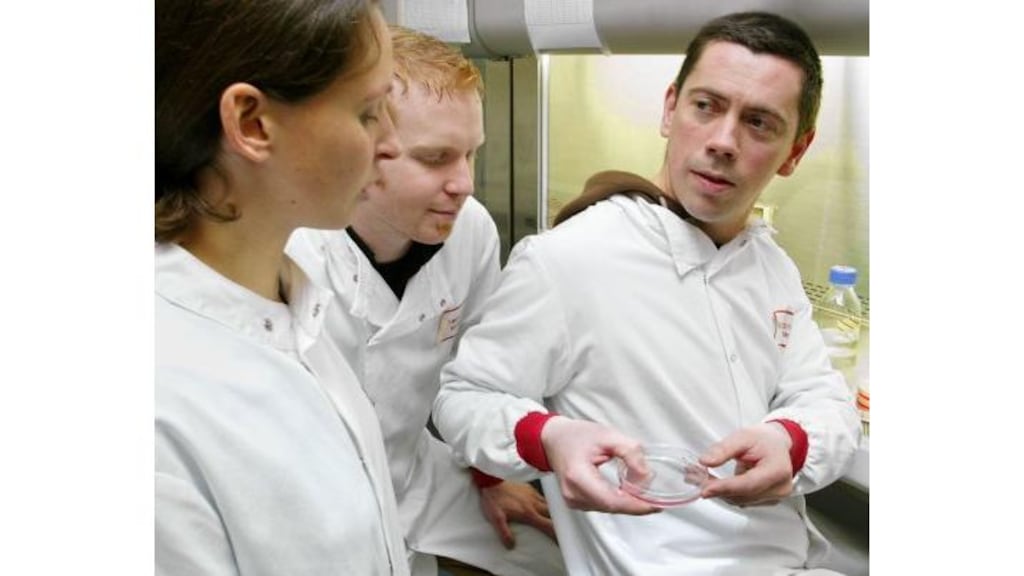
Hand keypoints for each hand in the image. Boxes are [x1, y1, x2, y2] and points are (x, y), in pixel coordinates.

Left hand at [478, 481, 556, 548]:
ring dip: (552, 512)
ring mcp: (532, 494)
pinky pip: (541, 496)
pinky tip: (540, 506)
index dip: (556, 534)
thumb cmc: (493, 498)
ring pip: (548, 505)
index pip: (548, 525)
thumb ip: (504, 533)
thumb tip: (511, 545)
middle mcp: (534, 503)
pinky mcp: (529, 488)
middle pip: (553, 514)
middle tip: (560, 530)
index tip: (561, 539)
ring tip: (553, 518)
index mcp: (528, 513)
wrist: (491, 478)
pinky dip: (544, 503)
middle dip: (558, 523)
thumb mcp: (496, 518)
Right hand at [541, 416, 660, 514]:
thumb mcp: (608, 435)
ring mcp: (573, 501)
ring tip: (642, 492)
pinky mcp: (576, 502)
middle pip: (612, 507)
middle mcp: (573, 493)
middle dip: (636, 504)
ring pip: (609, 508)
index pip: (612, 501)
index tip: (655, 504)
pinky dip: (617, 501)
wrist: (553, 439)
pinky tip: (627, 492)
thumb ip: (631, 452)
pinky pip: (602, 506)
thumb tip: (646, 477)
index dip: (636, 505)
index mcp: (578, 476)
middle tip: (655, 498)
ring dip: (627, 503)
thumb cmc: (576, 435)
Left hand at [699, 422, 793, 506]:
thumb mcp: (743, 436)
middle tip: (695, 478)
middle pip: (742, 494)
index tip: (705, 488)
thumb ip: (723, 449)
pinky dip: (727, 493)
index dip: (725, 487)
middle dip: (717, 488)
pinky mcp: (766, 501)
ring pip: (740, 499)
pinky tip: (715, 484)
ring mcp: (774, 497)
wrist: (777, 444)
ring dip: (719, 491)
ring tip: (702, 478)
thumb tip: (706, 461)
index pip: (748, 484)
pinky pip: (742, 499)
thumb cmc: (764, 439)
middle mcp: (779, 488)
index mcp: (777, 470)